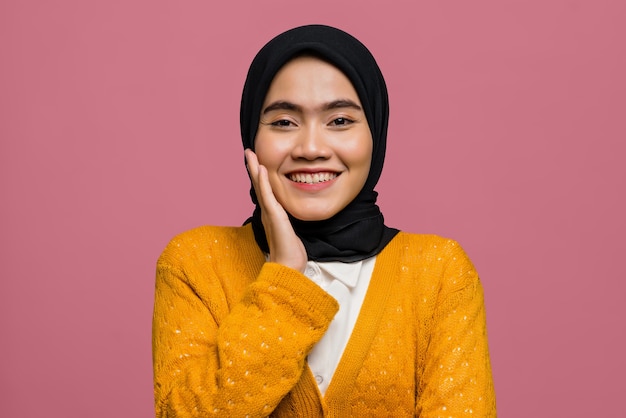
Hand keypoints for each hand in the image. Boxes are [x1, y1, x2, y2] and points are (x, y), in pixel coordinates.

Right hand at [245, 149, 306, 272]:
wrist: (287, 266)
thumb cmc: (289, 253)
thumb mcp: (288, 233)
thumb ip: (285, 224)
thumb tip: (286, 221)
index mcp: (271, 214)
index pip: (264, 191)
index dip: (259, 176)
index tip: (256, 162)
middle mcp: (267, 211)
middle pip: (258, 185)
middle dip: (253, 167)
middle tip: (248, 152)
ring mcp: (269, 213)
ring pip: (260, 187)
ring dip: (255, 169)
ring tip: (251, 155)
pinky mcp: (274, 216)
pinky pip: (268, 195)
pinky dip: (264, 182)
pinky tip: (262, 169)